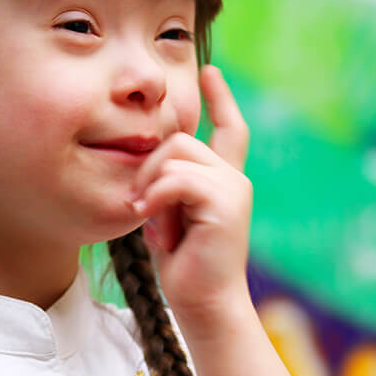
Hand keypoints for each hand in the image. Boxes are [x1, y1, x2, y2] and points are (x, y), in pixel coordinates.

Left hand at [130, 65, 252, 331]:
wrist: (204, 305)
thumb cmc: (183, 265)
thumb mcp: (169, 216)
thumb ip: (166, 185)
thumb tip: (147, 160)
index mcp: (223, 180)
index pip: (229, 129)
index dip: (220, 98)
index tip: (210, 70)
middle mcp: (234, 178)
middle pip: (180, 138)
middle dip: (149, 167)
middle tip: (140, 205)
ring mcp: (233, 188)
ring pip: (176, 153)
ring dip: (149, 184)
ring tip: (147, 217)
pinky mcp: (225, 202)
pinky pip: (177, 179)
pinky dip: (155, 196)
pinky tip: (147, 218)